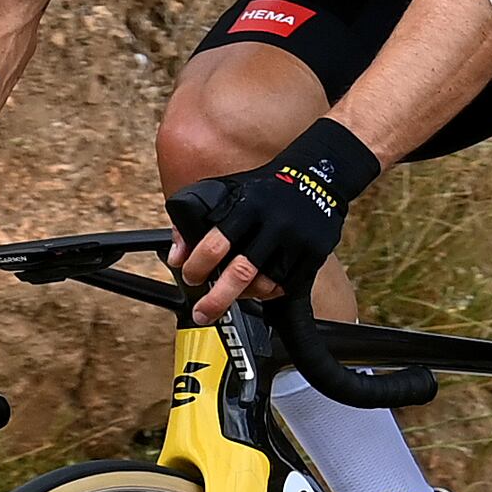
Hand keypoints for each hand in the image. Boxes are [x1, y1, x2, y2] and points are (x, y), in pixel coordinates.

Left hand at [167, 123, 380, 320]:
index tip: (190, 277)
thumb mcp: (224, 192)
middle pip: (240, 273)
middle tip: (202, 313)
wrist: (316, 178)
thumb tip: (176, 257)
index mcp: (246, 208)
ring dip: (243, 296)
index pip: (215, 245)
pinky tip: (256, 289)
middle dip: (216, 299)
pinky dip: (267, 293)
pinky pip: (286, 287)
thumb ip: (194, 221)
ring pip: (264, 285)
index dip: (197, 267)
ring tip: (230, 295)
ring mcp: (296, 242)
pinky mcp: (314, 255)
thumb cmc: (262, 190)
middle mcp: (273, 225)